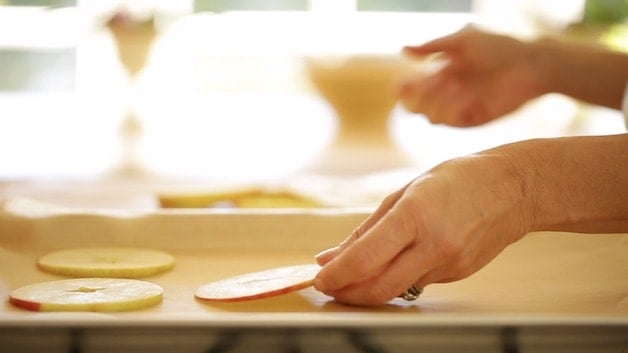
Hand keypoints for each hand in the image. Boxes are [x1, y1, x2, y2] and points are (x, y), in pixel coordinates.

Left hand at [313, 148, 532, 305]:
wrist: (513, 189)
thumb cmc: (456, 179)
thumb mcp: (404, 192)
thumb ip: (366, 230)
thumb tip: (330, 256)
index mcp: (415, 215)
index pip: (365, 258)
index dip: (336, 275)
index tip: (318, 279)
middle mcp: (434, 244)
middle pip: (378, 287)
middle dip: (346, 293)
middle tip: (329, 288)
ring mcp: (449, 263)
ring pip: (396, 291)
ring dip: (367, 289)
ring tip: (351, 278)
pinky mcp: (458, 275)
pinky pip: (417, 283)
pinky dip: (396, 278)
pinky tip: (393, 264)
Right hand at [399, 26, 546, 126]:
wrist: (531, 65)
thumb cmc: (499, 47)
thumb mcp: (463, 41)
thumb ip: (433, 46)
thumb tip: (403, 49)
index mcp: (442, 75)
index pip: (414, 89)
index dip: (405, 89)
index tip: (401, 85)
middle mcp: (449, 94)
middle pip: (418, 106)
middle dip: (417, 98)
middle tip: (428, 84)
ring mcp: (461, 108)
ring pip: (432, 117)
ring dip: (437, 102)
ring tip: (454, 84)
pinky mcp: (475, 119)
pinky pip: (453, 122)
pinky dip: (453, 110)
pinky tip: (464, 95)